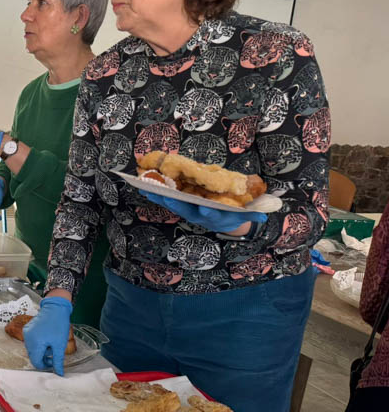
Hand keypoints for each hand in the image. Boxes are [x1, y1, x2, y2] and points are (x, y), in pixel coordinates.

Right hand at [23, 296, 73, 375]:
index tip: (54, 361)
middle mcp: (27, 339)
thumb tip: (59, 374)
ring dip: (41, 350)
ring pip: (32, 349)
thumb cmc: (58, 325)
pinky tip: (46, 337)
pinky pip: (31, 341)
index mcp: (35, 344)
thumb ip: (58, 361)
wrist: (55, 308)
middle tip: (54, 351)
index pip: (36, 362)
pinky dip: (38, 343)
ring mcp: (26, 333)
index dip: (45, 365)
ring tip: (51, 342)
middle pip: (33, 356)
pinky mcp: (27, 329)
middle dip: (43, 357)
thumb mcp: (60, 345)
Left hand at [143, 192, 266, 233]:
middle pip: (187, 210)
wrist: (226, 222)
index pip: (212, 216)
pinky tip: (148, 188)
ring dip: (161, 198)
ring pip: (174, 206)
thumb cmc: (236, 213)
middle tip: (166, 195)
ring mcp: (189, 212)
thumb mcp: (246, 214)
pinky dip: (159, 195)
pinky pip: (168, 201)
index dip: (207, 213)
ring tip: (149, 189)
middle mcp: (200, 216)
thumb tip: (264, 215)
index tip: (204, 209)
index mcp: (216, 217)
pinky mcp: (181, 207)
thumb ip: (254, 214)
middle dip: (176, 203)